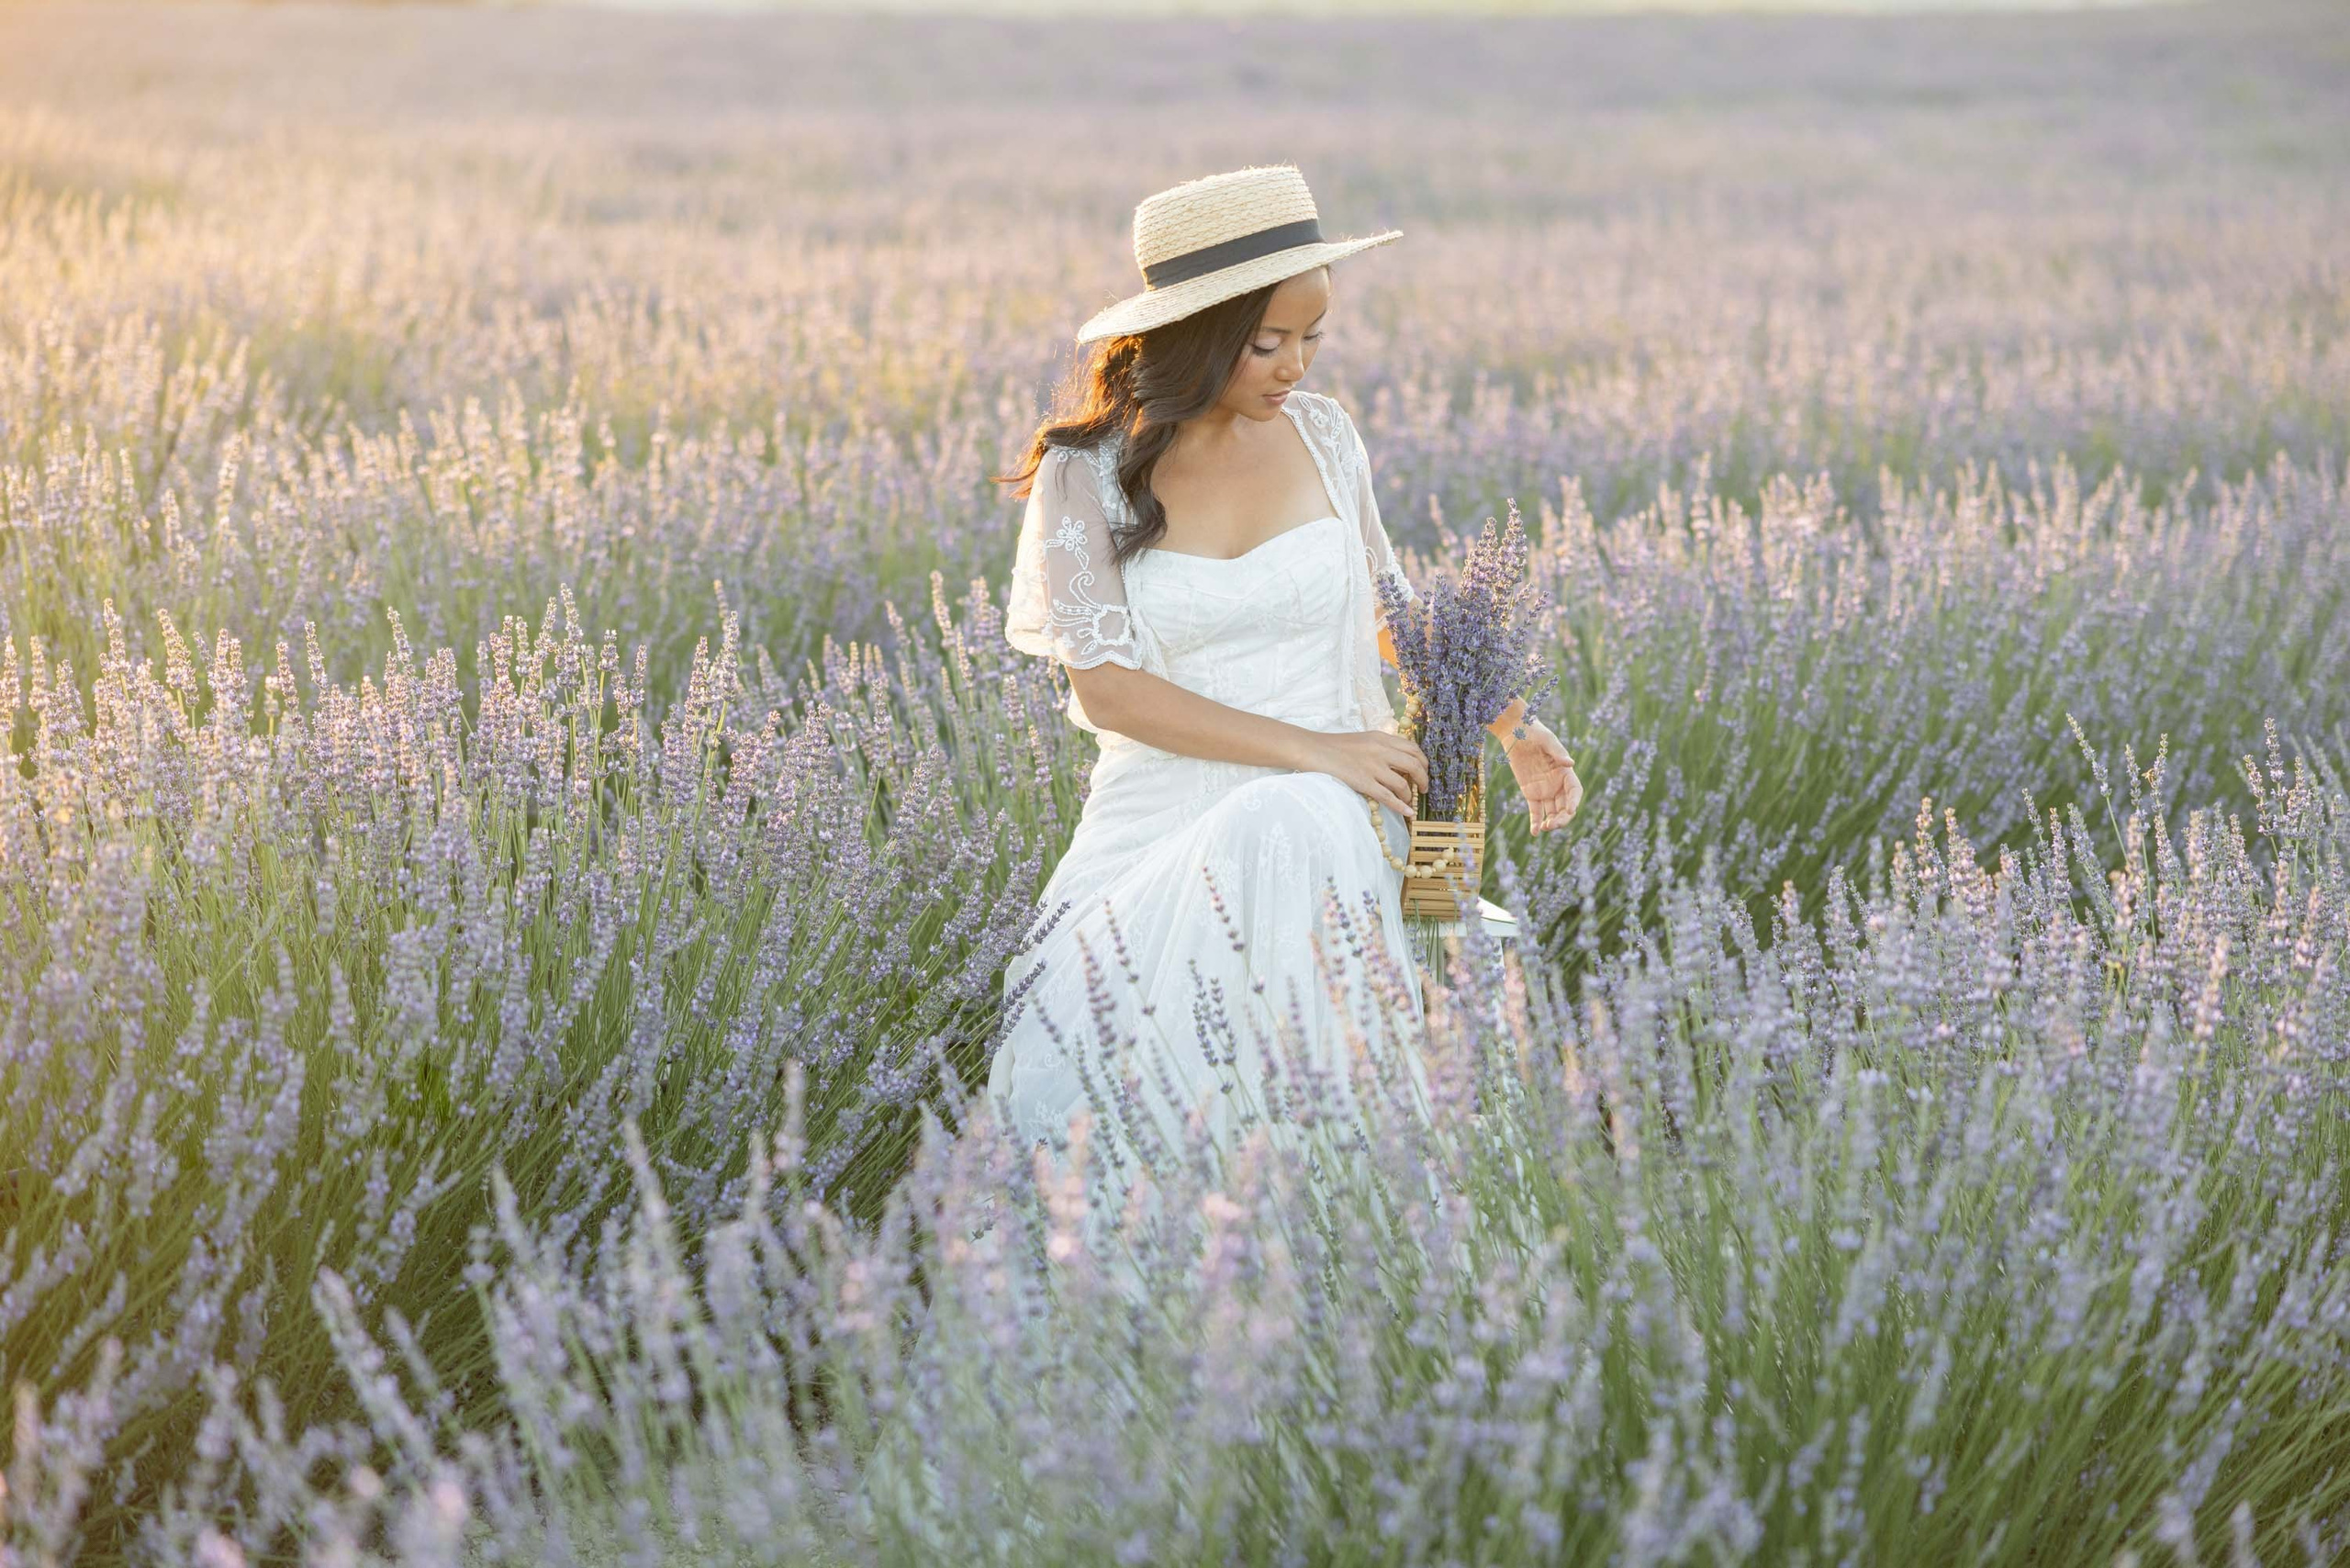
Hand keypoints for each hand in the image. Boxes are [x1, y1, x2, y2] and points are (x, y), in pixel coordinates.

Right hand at [1298, 729, 1428, 819]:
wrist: (1312, 750)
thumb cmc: (1333, 746)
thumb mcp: (1362, 739)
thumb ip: (1380, 747)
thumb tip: (1396, 761)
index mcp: (1381, 738)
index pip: (1413, 748)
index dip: (1423, 762)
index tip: (1424, 771)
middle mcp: (1381, 750)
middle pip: (1415, 765)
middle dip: (1423, 779)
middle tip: (1423, 789)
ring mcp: (1372, 767)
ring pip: (1403, 783)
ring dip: (1410, 795)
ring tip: (1410, 801)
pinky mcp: (1363, 781)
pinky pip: (1388, 797)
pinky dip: (1401, 806)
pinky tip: (1408, 813)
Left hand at [1504, 721, 1581, 833]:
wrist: (1515, 733)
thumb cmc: (1534, 733)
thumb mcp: (1547, 740)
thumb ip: (1558, 752)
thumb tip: (1570, 763)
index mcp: (1565, 772)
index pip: (1575, 791)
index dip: (1574, 802)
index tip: (1570, 810)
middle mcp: (1558, 784)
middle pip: (1565, 807)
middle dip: (1562, 818)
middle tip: (1553, 825)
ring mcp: (1544, 790)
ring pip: (1551, 812)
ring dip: (1550, 822)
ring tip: (1544, 828)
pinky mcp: (1530, 793)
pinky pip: (1535, 811)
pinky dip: (1535, 822)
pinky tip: (1535, 832)